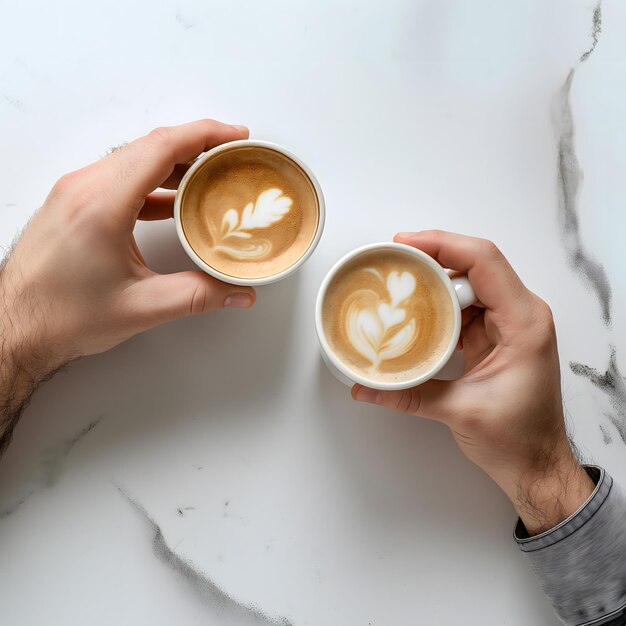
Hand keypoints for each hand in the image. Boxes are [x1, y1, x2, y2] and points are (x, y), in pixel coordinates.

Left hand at [0, 119, 255, 450]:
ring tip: (208, 175)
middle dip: (196, 145)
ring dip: (174, 162)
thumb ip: (198, 295)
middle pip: (150, 146)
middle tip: (230, 155)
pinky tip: (173, 199)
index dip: (204, 136)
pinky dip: (153, 180)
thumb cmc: (61, 315)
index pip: (160, 148)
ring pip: (134, 159)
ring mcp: (75, 193)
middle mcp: (84, 188)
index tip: (234, 136)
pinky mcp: (74, 204)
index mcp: (102, 205)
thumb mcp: (142, 307)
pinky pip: (120, 177)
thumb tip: (236, 291)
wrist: (16, 327)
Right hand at [352, 231, 593, 534]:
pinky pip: (464, 305)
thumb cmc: (518, 439)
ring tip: (398, 279)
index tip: (405, 244)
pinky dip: (438, 302)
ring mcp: (507, 323)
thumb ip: (408, 394)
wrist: (536, 464)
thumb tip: (365, 387)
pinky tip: (414, 307)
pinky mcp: (494, 336)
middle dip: (432, 256)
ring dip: (434, 279)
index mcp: (523, 322)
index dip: (442, 244)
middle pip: (474, 264)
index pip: (483, 261)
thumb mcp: (459, 411)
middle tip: (392, 260)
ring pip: (468, 282)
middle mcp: (520, 314)